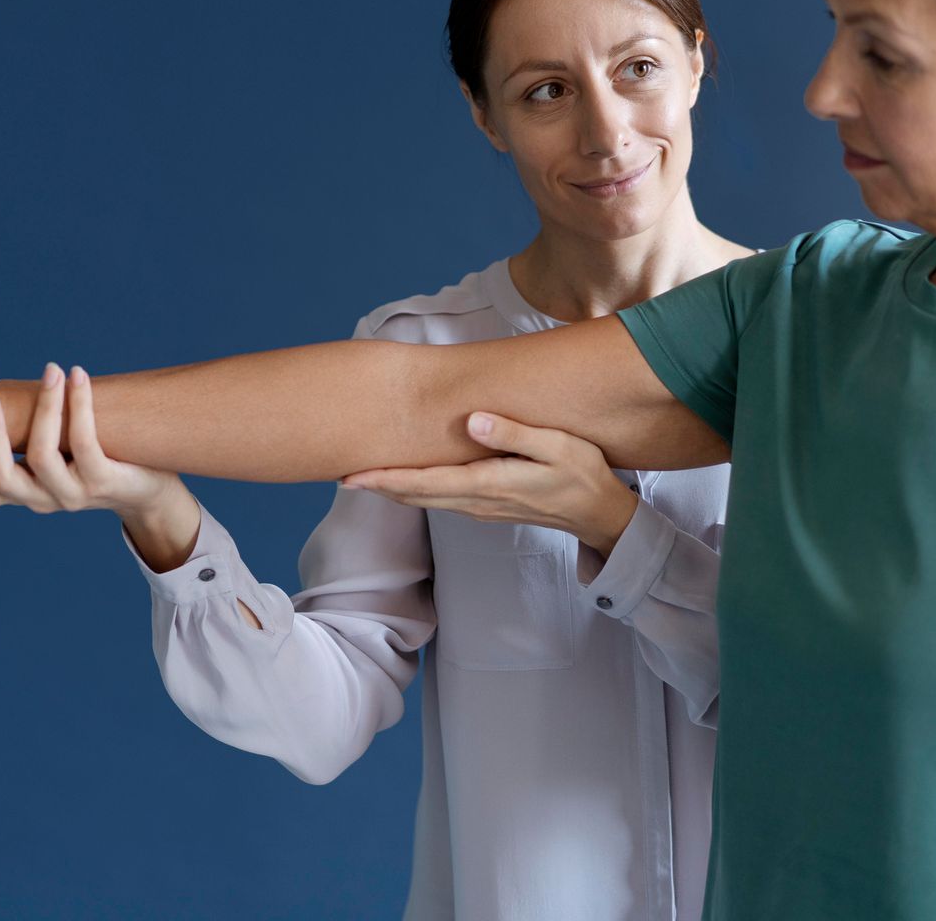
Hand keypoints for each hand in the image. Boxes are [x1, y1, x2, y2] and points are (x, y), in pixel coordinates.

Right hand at [0, 365, 184, 515]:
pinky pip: (84, 443)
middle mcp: (43, 499)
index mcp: (25, 493)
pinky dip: (79, 407)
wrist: (148, 489)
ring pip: (44, 455)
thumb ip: (16, 422)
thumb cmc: (90, 459)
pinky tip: (77, 377)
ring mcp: (73, 494)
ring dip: (45, 409)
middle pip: (4, 477)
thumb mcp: (50, 444)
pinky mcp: (104, 481)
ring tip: (50, 370)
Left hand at [343, 411, 638, 555]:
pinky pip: (438, 498)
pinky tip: (403, 477)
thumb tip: (472, 421)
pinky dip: (413, 488)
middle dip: (375, 485)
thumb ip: (513, 433)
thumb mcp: (555, 446)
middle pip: (413, 495)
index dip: (383, 480)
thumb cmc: (581, 474)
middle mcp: (476, 501)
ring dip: (390, 488)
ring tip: (360, 472)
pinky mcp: (485, 505)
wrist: (598, 513)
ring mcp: (479, 506)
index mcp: (487, 484)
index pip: (423, 484)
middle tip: (337, 470)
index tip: (349, 476)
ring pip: (423, 499)